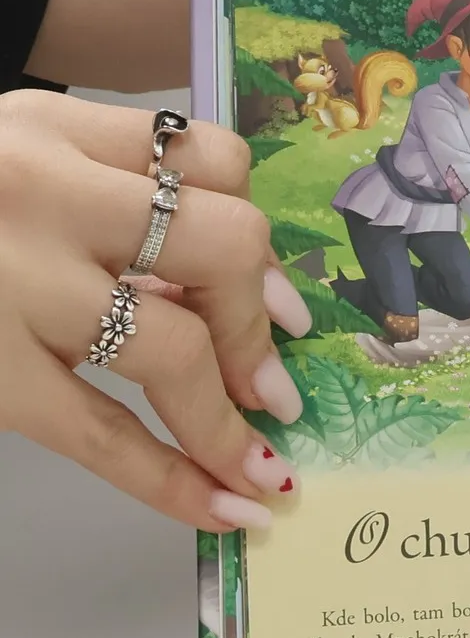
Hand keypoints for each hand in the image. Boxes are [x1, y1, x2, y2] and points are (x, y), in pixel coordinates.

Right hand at [0, 91, 309, 530]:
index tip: (271, 294)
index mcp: (48, 129)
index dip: (256, 238)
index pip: (212, 161)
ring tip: (258, 463)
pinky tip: (225, 507)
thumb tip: (217, 294)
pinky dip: (176, 479)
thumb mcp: (2, 158)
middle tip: (274, 380)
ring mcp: (10, 284)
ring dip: (233, 420)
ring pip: (176, 351)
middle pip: (223, 245)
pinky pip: (104, 434)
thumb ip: (97, 197)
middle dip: (260, 321)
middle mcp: (39, 193)